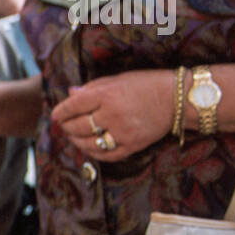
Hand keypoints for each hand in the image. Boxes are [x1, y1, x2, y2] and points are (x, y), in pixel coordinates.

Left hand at [50, 70, 171, 160]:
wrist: (179, 99)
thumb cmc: (147, 84)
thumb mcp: (118, 79)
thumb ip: (92, 88)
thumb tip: (70, 94)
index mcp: (107, 94)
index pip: (73, 105)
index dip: (60, 112)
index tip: (55, 115)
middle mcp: (112, 114)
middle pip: (78, 126)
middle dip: (65, 127)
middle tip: (62, 126)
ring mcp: (123, 132)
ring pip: (89, 143)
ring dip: (76, 141)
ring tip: (72, 137)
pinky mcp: (133, 145)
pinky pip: (106, 155)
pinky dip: (93, 153)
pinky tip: (88, 148)